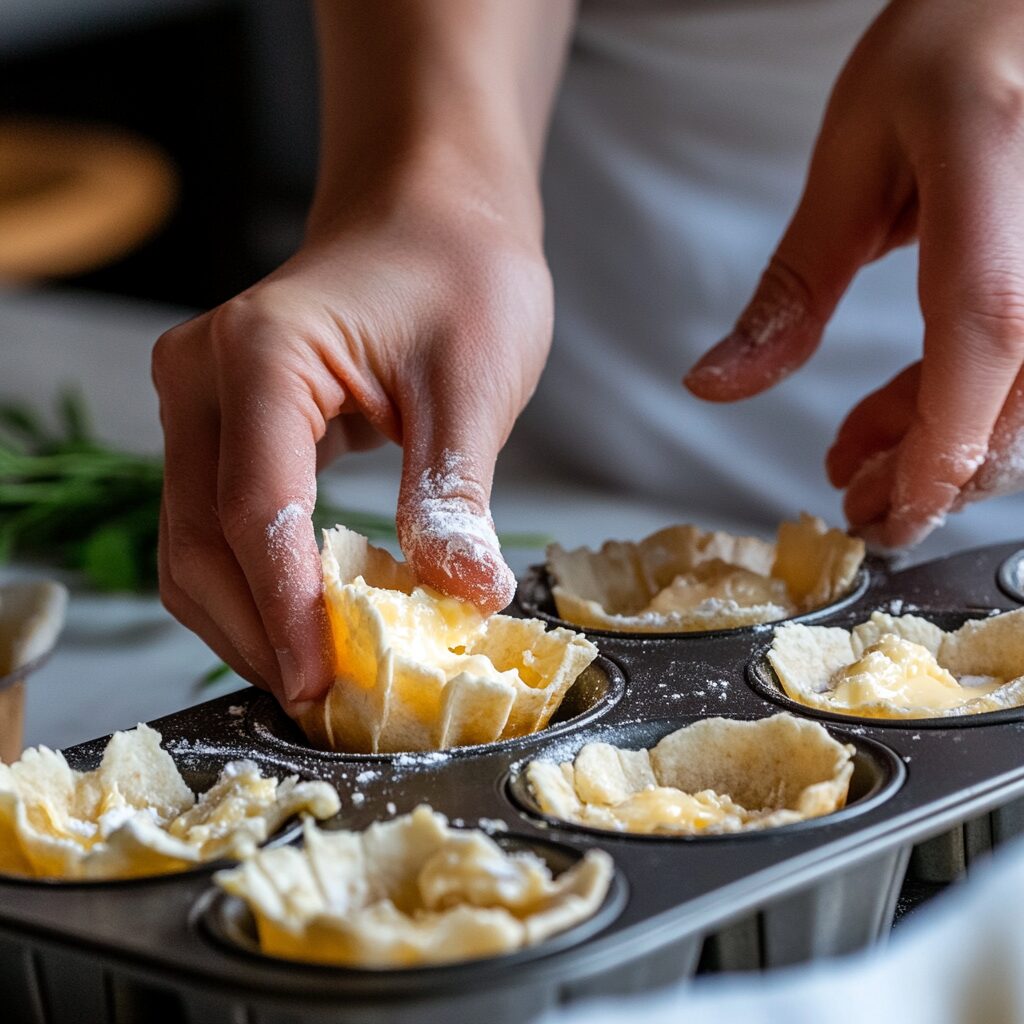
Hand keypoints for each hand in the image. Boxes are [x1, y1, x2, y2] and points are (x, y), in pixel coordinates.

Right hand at [153, 184, 552, 709]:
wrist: (431, 219)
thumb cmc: (459, 275)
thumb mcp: (474, 383)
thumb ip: (453, 495)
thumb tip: (464, 600)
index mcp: (260, 354)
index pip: (254, 509)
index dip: (287, 609)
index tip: (323, 685)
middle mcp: (202, 379)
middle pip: (198, 542)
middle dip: (259, 633)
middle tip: (325, 706)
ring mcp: (200, 405)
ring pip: (192, 547)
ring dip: (250, 623)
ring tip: (319, 682)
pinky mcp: (222, 430)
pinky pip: (216, 529)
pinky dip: (255, 588)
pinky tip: (309, 626)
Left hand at [685, 0, 1023, 546]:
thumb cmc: (949, 51)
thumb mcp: (853, 155)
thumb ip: (794, 283)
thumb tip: (715, 384)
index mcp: (993, 161)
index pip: (983, 324)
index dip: (941, 438)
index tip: (889, 512)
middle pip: (1015, 391)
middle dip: (930, 472)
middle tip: (852, 501)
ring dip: (943, 450)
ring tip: (860, 462)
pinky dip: (966, 408)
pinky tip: (905, 420)